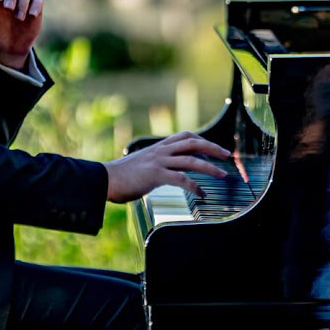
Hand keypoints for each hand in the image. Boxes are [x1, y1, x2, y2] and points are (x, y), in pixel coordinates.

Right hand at [104, 132, 230, 202]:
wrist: (103, 179)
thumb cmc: (120, 176)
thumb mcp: (142, 163)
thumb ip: (156, 164)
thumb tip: (166, 172)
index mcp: (158, 147)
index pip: (185, 136)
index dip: (202, 140)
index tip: (213, 147)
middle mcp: (161, 151)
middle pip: (193, 142)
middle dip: (212, 148)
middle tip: (227, 155)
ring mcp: (158, 162)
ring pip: (191, 160)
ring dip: (210, 167)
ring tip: (222, 175)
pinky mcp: (155, 175)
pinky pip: (181, 179)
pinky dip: (194, 186)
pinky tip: (201, 193)